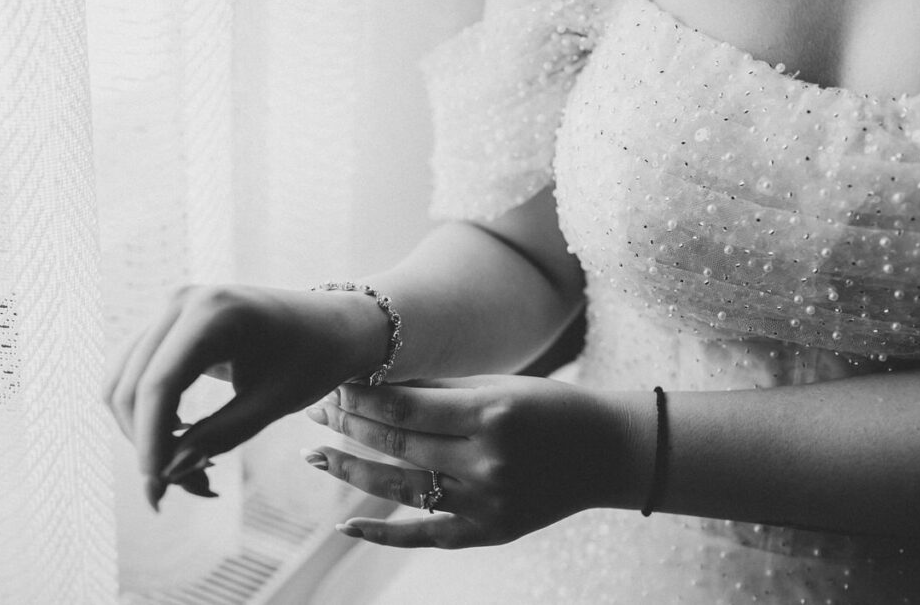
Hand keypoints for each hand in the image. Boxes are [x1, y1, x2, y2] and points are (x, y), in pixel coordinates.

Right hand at [104, 284, 388, 508]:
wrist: (332, 323)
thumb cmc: (314, 358)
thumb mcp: (276, 401)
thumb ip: (222, 434)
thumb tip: (168, 472)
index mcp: (215, 312)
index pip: (160, 384)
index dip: (151, 442)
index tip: (158, 493)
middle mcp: (183, 301)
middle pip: (131, 386)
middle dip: (148, 444)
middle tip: (189, 488)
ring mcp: (171, 310)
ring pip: (123, 382)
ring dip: (143, 432)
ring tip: (190, 470)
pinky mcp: (169, 325)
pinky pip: (136, 374)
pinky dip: (148, 413)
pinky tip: (182, 439)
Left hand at [302, 375, 639, 547]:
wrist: (606, 453)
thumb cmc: (552, 407)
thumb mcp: (500, 386)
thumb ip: (440, 391)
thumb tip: (376, 385)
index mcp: (491, 414)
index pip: (405, 408)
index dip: (360, 397)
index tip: (330, 383)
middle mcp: (486, 462)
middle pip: (397, 445)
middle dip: (348, 424)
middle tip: (314, 409)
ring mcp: (487, 503)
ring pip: (401, 488)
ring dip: (350, 471)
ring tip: (313, 456)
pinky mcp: (489, 532)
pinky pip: (426, 536)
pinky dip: (383, 534)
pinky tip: (345, 525)